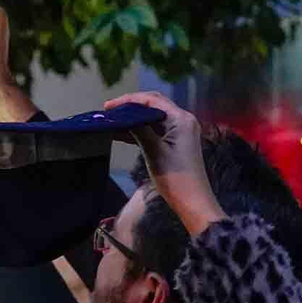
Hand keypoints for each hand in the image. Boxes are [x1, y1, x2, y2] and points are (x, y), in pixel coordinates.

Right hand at [104, 91, 224, 237]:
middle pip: (153, 105)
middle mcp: (183, 121)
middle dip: (130, 106)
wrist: (192, 202)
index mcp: (182, 120)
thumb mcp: (154, 151)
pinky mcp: (176, 141)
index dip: (128, 100)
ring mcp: (181, 131)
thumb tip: (124, 117)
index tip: (109, 106)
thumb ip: (139, 130)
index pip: (152, 100)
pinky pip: (155, 129)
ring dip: (133, 118)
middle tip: (109, 111)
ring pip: (152, 117)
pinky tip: (121, 134)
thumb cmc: (176, 178)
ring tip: (112, 122)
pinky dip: (139, 130)